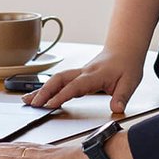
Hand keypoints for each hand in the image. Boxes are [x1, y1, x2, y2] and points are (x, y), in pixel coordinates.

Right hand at [24, 46, 145, 111]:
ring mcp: (79, 73)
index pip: (75, 86)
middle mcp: (83, 72)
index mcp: (95, 75)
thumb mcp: (131, 82)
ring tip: (27, 100)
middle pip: (59, 79)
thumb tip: (116, 109)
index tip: (50, 105)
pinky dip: (47, 88)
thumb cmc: (127, 65)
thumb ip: (122, 96)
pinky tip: (37, 96)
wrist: (125, 50)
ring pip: (56, 79)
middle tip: (32, 104)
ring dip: (41, 89)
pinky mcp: (77, 76)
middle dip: (44, 91)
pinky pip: (59, 81)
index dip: (62, 95)